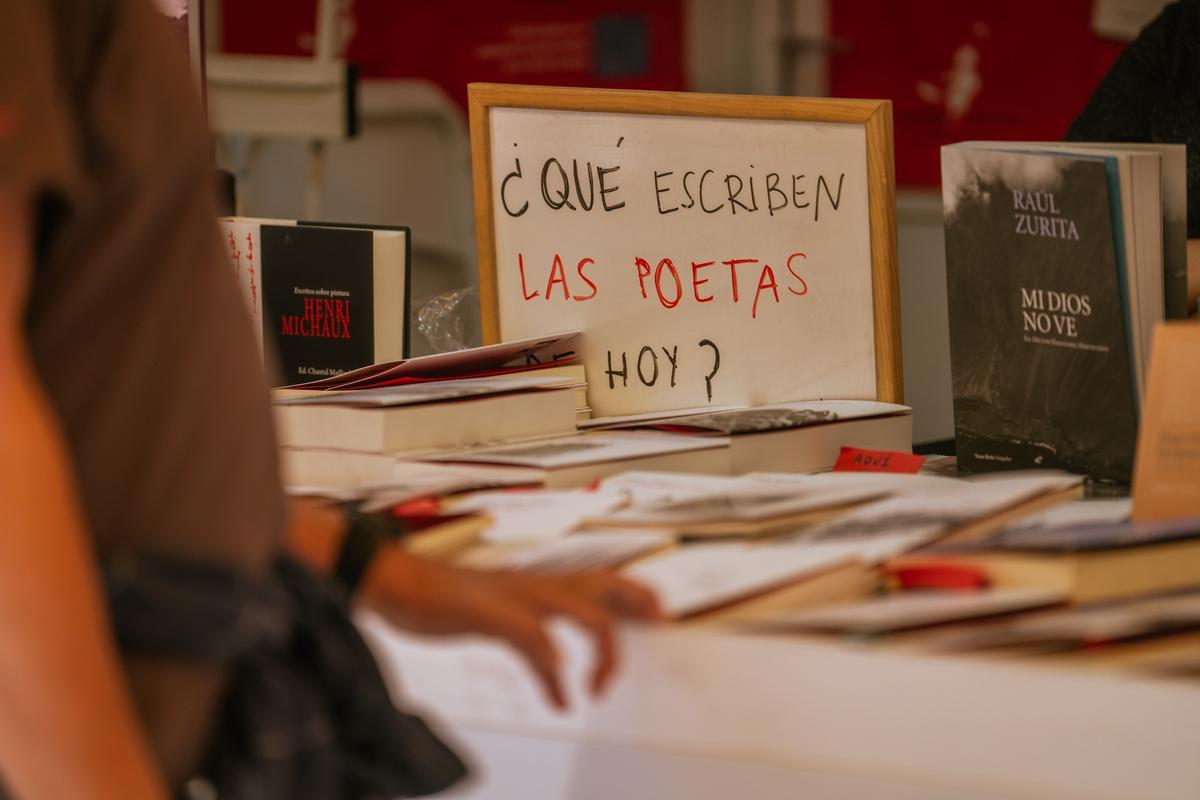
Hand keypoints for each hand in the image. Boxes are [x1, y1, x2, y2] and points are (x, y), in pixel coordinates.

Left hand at [360, 549, 662, 709]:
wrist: (391, 586)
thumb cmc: (430, 594)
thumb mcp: (481, 616)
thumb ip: (526, 636)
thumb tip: (560, 665)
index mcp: (539, 591)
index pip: (593, 619)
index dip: (607, 653)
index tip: (600, 687)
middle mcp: (536, 591)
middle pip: (601, 591)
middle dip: (634, 601)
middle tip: (661, 617)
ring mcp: (520, 601)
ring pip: (578, 604)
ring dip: (609, 618)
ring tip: (633, 628)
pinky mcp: (501, 617)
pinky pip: (543, 640)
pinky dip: (557, 666)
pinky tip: (557, 693)